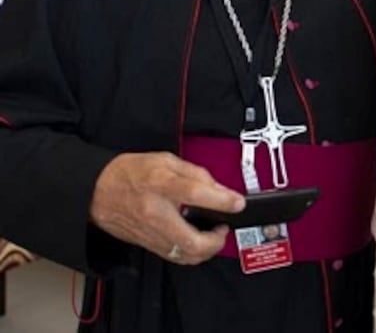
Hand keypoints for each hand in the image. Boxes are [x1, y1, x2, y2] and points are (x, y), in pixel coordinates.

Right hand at [89, 151, 244, 264]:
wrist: (97, 190)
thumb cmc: (130, 173)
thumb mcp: (166, 160)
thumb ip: (195, 173)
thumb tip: (219, 188)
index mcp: (160, 184)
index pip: (195, 193)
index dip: (222, 199)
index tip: (237, 202)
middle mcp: (155, 212)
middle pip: (192, 240)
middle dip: (216, 240)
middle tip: (224, 227)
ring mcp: (150, 233)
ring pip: (185, 255)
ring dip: (206, 250)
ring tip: (214, 235)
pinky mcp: (146, 244)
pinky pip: (174, 256)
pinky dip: (191, 252)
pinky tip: (196, 240)